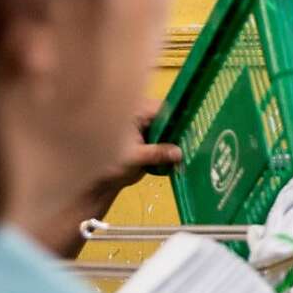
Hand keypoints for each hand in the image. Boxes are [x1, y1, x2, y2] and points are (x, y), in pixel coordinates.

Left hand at [47, 103, 183, 256]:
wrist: (97, 183)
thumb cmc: (108, 166)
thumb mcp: (134, 158)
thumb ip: (157, 154)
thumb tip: (179, 152)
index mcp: (133, 113)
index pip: (162, 109)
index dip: (178, 117)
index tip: (193, 128)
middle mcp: (138, 116)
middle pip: (166, 118)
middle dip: (178, 130)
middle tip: (195, 140)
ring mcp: (142, 128)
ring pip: (165, 129)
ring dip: (175, 139)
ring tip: (191, 148)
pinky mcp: (145, 140)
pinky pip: (162, 139)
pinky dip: (169, 147)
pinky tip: (180, 155)